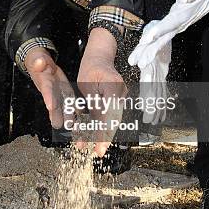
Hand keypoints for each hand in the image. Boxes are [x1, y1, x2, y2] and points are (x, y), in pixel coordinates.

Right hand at [25, 47, 74, 128]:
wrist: (40, 62)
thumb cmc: (38, 61)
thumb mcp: (37, 58)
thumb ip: (38, 60)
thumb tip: (40, 62)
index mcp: (43, 80)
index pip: (46, 89)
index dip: (48, 97)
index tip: (51, 106)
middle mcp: (50, 89)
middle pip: (53, 102)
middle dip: (56, 114)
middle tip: (59, 124)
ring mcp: (57, 91)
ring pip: (62, 104)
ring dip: (66, 114)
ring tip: (71, 125)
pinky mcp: (63, 90)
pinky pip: (69, 99)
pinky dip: (74, 107)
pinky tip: (80, 115)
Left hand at [76, 28, 125, 156]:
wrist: (100, 57)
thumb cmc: (92, 67)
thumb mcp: (88, 84)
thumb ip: (94, 103)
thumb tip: (96, 123)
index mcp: (113, 88)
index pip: (110, 115)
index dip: (105, 133)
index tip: (101, 147)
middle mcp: (120, 94)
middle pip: (113, 120)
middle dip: (104, 137)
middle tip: (98, 151)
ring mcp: (120, 97)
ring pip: (111, 120)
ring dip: (101, 133)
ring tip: (90, 145)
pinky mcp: (116, 100)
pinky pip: (109, 115)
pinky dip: (101, 126)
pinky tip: (92, 136)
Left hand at [129, 0, 208, 68]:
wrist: (203, 1)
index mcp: (180, 18)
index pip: (168, 25)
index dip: (158, 32)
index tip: (146, 40)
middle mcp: (175, 27)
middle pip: (161, 40)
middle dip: (150, 51)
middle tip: (139, 63)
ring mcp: (172, 30)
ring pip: (157, 43)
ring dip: (146, 53)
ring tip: (134, 62)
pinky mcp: (168, 31)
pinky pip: (157, 42)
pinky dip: (148, 48)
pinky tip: (139, 53)